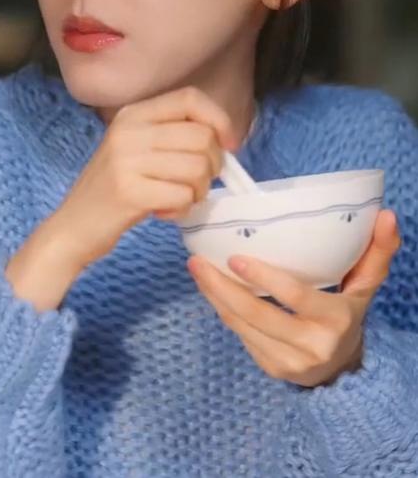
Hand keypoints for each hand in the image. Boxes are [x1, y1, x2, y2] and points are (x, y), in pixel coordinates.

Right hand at [51, 86, 237, 268]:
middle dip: (213, 166)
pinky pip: (183, 195)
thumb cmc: (113, 189)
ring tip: (177, 199)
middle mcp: (127, 131)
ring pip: (197, 167)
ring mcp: (125, 161)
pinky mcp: (129, 192)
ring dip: (198, 191)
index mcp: (131, 115)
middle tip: (194, 183)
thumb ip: (171, 135)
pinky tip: (163, 212)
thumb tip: (225, 139)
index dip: (219, 119)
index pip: (189, 98)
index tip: (228, 145)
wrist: (73, 226)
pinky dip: (182, 209)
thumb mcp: (134, 149)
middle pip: (201, 137)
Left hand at [188, 209, 402, 386]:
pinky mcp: (271, 369)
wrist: (342, 366)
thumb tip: (386, 214)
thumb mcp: (364, 285)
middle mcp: (313, 344)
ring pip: (241, 325)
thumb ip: (376, 251)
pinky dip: (223, 311)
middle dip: (222, 287)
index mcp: (336, 318)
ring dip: (214, 296)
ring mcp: (289, 361)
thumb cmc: (346, 312)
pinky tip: (210, 289)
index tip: (234, 257)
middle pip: (257, 314)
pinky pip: (240, 336)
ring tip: (196, 268)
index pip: (295, 297)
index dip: (263, 279)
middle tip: (197, 260)